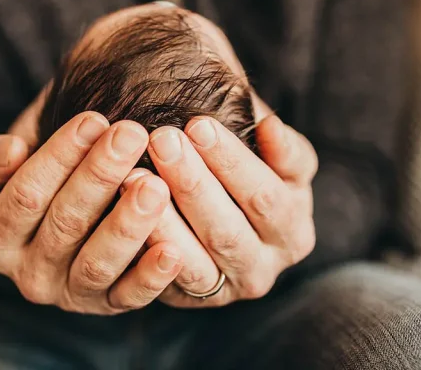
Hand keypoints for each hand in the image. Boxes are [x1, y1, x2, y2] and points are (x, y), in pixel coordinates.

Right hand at [0, 95, 182, 314]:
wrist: (74, 209)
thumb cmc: (43, 174)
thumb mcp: (8, 161)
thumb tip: (10, 153)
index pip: (25, 194)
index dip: (59, 156)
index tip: (93, 119)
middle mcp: (27, 274)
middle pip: (65, 223)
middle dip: (100, 176)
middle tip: (132, 136)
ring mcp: (69, 294)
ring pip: (97, 262)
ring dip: (127, 224)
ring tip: (155, 185)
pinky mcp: (108, 306)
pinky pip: (130, 296)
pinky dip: (151, 276)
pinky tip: (173, 250)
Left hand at [140, 113, 316, 307]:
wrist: (213, 204)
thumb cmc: (238, 162)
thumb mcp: (264, 147)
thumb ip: (269, 139)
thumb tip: (268, 127)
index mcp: (294, 215)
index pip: (265, 192)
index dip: (232, 160)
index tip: (197, 124)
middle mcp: (275, 256)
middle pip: (229, 226)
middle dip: (193, 181)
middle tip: (160, 141)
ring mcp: (238, 281)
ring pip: (202, 256)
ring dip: (166, 217)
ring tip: (133, 177)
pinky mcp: (201, 297)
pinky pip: (175, 281)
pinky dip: (151, 250)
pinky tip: (127, 218)